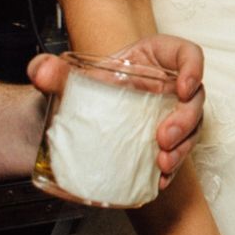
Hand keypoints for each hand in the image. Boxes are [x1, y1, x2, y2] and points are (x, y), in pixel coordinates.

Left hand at [29, 34, 205, 189]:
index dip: (193, 67)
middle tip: (163, 137)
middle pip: (195, 97)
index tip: (183, 87)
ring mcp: (170, 114)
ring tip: (162, 164)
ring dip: (183, 148)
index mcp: (155, 59)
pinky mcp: (165, 141)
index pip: (187, 54)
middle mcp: (169, 86)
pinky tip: (160, 180)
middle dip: (185, 119)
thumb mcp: (69, 79)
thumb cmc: (85, 88)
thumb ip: (52, 72)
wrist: (76, 117)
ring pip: (192, 128)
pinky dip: (172, 169)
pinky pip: (179, 153)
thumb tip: (40, 71)